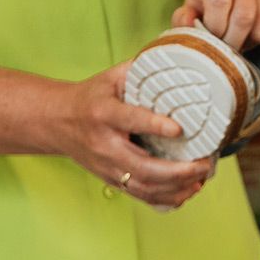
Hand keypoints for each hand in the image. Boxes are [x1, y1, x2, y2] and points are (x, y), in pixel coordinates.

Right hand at [48, 65, 214, 211]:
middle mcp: (105, 145)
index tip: (179, 128)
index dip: (154, 125)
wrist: (56, 122)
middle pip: (141, 166)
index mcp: (103, 113)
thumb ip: (139, 71)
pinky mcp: (111, 180)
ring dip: (175, 188)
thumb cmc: (89, 97)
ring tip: (200, 180)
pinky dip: (166, 199)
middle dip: (177, 171)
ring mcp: (107, 167)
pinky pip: (140, 196)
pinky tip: (186, 192)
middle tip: (203, 164)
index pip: (130, 120)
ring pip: (143, 187)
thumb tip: (174, 60)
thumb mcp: (109, 77)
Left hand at [171, 0, 259, 49]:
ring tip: (239, 36)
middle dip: (232, 41)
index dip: (214, 26)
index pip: (219, 2)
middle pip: (243, 18)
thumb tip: (187, 25)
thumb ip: (185, 16)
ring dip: (248, 42)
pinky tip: (255, 31)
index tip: (212, 34)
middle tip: (225, 45)